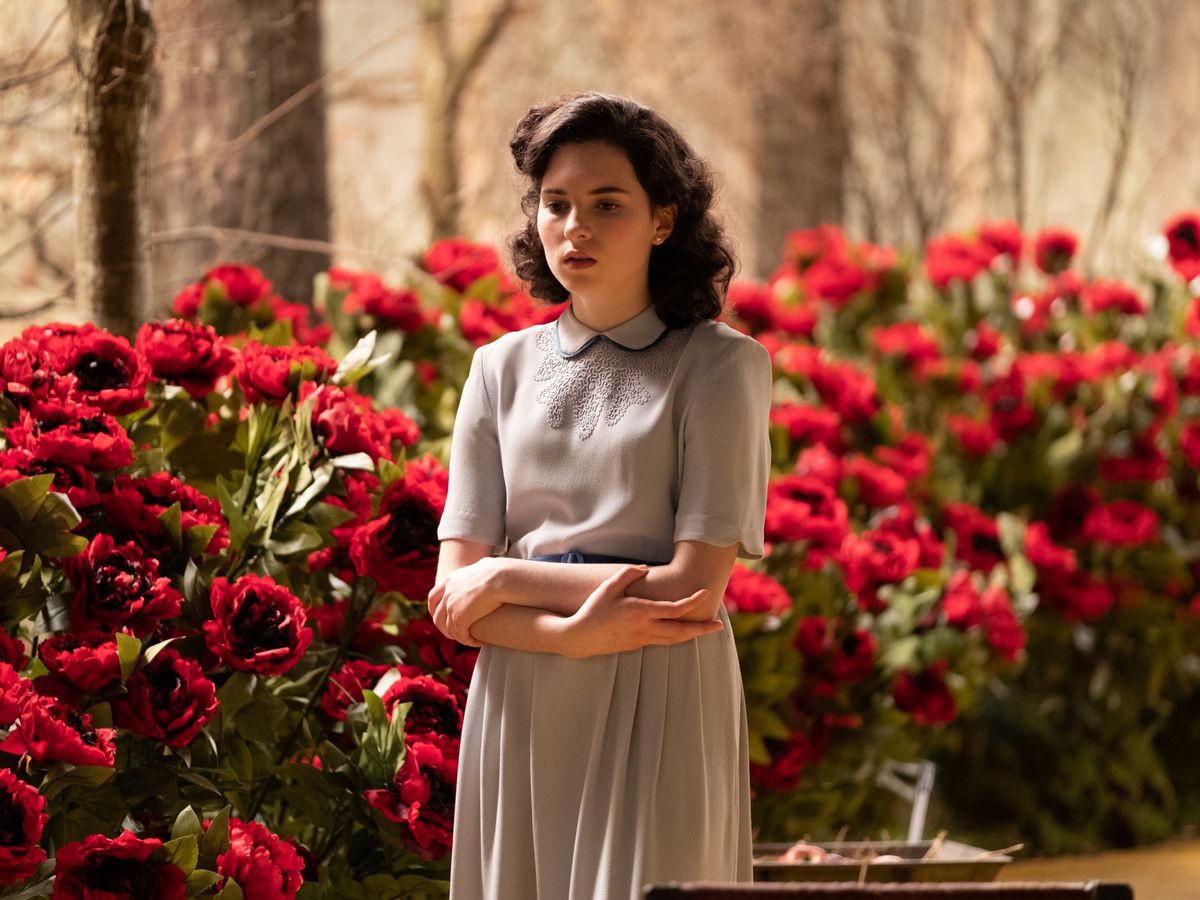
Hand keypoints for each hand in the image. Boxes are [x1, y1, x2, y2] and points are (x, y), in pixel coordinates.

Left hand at [427, 558, 503, 646]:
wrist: (498, 578)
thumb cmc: (497, 571)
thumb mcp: (482, 566)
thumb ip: (478, 569)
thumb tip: (485, 564)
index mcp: (450, 581)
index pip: (433, 597)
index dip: (434, 609)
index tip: (439, 616)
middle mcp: (447, 594)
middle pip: (437, 617)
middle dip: (444, 628)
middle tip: (456, 634)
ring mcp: (451, 607)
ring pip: (448, 629)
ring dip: (459, 637)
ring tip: (470, 640)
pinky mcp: (459, 619)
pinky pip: (461, 635)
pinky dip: (469, 641)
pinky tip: (479, 641)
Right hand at [563, 565, 723, 658]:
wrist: (579, 638)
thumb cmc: (593, 610)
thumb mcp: (608, 587)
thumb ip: (628, 574)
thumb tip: (646, 568)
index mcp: (641, 612)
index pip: (675, 608)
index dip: (692, 601)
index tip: (705, 593)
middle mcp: (645, 629)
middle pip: (681, 631)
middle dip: (702, 629)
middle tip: (719, 625)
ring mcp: (642, 640)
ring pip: (673, 640)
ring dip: (692, 635)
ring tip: (706, 630)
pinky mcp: (637, 646)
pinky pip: (662, 642)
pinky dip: (676, 637)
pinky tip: (682, 632)